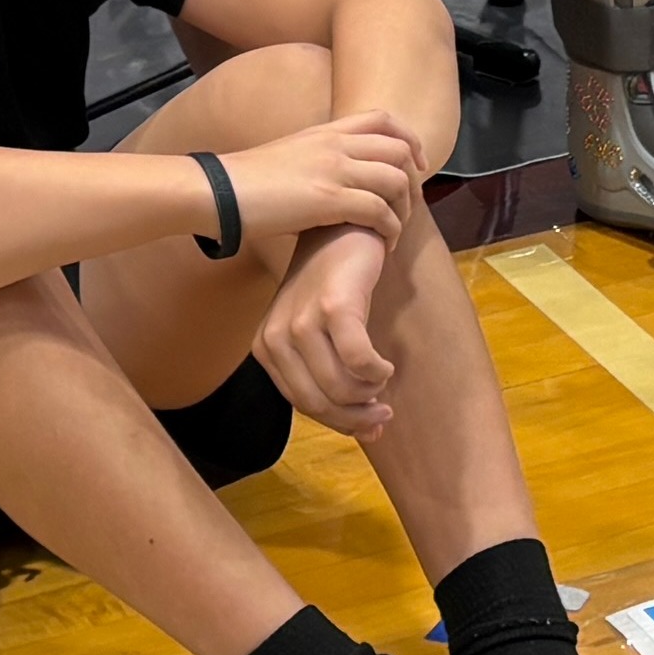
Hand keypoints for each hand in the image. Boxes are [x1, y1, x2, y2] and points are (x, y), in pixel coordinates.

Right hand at [211, 111, 421, 245]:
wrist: (219, 192)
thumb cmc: (246, 183)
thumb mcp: (289, 157)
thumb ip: (318, 160)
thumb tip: (334, 179)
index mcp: (325, 131)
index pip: (382, 120)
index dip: (408, 140)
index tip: (415, 165)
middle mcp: (335, 144)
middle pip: (398, 150)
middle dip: (413, 180)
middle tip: (409, 207)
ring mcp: (333, 170)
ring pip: (395, 181)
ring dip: (404, 209)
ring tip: (395, 230)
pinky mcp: (328, 199)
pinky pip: (379, 211)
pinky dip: (390, 229)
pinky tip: (384, 243)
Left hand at [257, 226, 402, 436]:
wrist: (343, 227)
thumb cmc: (334, 283)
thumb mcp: (319, 331)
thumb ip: (330, 375)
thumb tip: (367, 428)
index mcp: (266, 347)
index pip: (302, 403)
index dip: (338, 422)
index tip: (370, 424)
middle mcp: (277, 337)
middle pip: (319, 402)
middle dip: (355, 417)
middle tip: (384, 413)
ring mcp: (302, 321)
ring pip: (339, 387)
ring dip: (369, 395)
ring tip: (385, 384)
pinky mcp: (333, 307)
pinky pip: (359, 361)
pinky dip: (376, 372)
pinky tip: (386, 366)